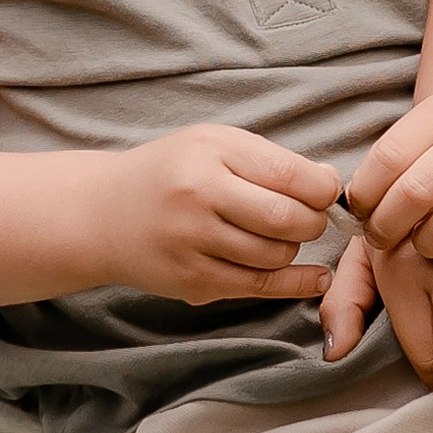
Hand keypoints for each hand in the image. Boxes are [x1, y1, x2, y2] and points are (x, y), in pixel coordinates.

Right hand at [106, 126, 342, 304]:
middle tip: (309, 218)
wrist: (101, 214)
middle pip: (287, 219)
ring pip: (275, 255)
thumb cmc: (170, 173)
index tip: (325, 192)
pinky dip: (296, 283)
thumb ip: (270, 161)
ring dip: (292, 248)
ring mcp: (192, 243)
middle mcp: (198, 197)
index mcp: (209, 154)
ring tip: (280, 235)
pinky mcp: (192, 281)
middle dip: (313, 221)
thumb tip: (330, 185)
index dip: (322, 189)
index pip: (290, 175)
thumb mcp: (213, 146)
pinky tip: (316, 277)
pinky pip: (258, 287)